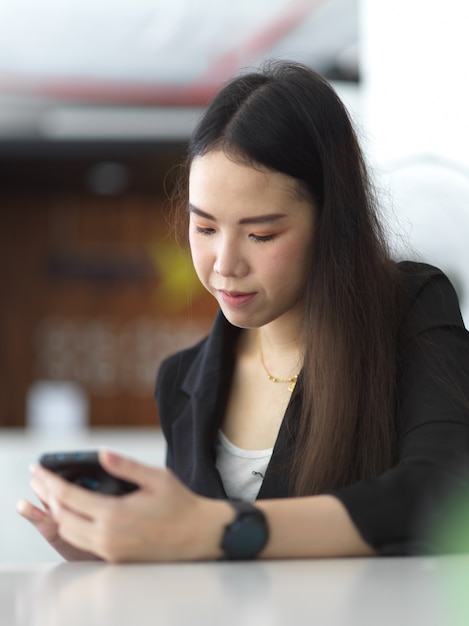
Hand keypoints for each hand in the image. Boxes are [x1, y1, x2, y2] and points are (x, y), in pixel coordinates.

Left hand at [19, 450, 232, 562]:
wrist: (198, 536)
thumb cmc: (180, 504)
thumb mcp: (156, 478)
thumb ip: (126, 466)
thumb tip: (102, 454)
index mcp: (115, 514)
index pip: (69, 497)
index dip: (50, 481)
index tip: (38, 469)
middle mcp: (107, 536)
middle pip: (62, 518)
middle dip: (47, 497)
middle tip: (40, 480)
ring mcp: (110, 551)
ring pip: (68, 533)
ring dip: (57, 514)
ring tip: (54, 495)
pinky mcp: (115, 559)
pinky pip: (82, 543)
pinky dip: (72, 526)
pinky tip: (75, 512)